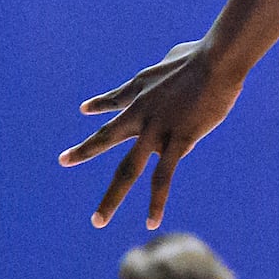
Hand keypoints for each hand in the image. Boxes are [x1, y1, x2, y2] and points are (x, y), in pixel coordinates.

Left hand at [65, 34, 238, 227]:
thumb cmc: (204, 56)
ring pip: (127, 170)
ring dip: (111, 197)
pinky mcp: (177, 141)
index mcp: (141, 91)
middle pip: (105, 137)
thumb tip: (177, 58)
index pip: (115, 99)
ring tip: (97, 221)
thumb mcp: (177, 56)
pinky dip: (156, 202)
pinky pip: (162, 179)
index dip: (100, 105)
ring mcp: (156, 130)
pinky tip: (150, 222)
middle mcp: (141, 113)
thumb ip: (171, 66)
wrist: (216, 61)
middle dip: (83, 150)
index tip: (86, 110)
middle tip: (63, 160)